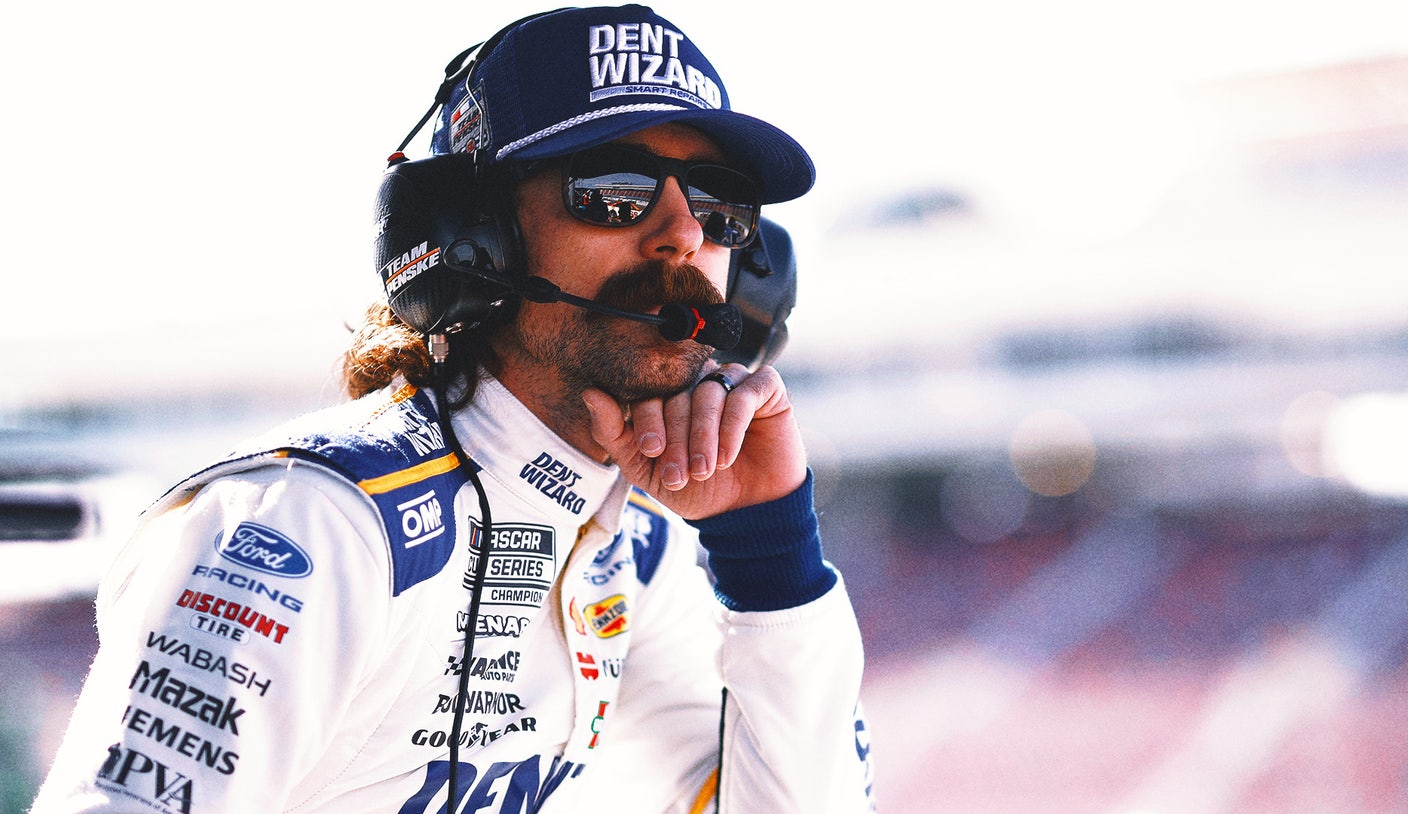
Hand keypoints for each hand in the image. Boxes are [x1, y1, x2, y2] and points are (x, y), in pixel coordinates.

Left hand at [581, 363, 806, 519]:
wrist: (745, 512)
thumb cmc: (695, 489)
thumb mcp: (645, 469)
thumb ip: (614, 433)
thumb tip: (590, 393)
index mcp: (669, 397)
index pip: (651, 393)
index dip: (648, 421)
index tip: (651, 451)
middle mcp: (699, 382)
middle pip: (680, 394)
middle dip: (677, 438)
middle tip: (681, 474)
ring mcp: (733, 381)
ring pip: (710, 392)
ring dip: (704, 435)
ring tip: (705, 470)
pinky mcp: (766, 388)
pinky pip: (745, 392)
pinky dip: (733, 425)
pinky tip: (727, 455)